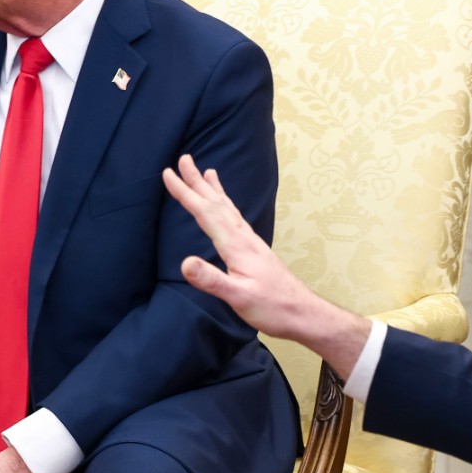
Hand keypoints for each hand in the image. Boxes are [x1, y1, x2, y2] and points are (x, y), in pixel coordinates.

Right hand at [163, 154, 370, 373]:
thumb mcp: (238, 297)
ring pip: (227, 208)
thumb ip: (211, 280)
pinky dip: (226, 205)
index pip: (206, 213)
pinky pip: (235, 218)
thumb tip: (184, 263)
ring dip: (213, 189)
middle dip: (197, 181)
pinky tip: (226, 206)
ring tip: (206, 172)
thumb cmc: (272, 307)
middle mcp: (244, 238)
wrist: (303, 313)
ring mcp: (251, 242)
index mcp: (236, 246)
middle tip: (183, 159)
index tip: (168, 174)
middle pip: (217, 203)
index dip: (186, 193)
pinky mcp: (254, 249)